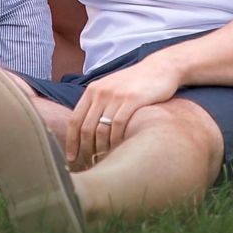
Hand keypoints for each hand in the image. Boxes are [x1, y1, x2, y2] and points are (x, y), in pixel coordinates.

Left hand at [66, 55, 181, 169]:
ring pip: (101, 130)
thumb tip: (86, 131)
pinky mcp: (132, 99)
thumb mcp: (112, 88)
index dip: (71, 142)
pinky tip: (119, 150)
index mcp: (92, 90)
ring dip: (101, 149)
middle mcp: (101, 92)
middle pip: (86, 128)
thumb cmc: (136, 83)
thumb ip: (98, 105)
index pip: (75, 120)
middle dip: (85, 150)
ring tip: (104, 161)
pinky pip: (118, 126)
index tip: (71, 158)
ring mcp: (116, 96)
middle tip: (89, 165)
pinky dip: (116, 141)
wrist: (160, 68)